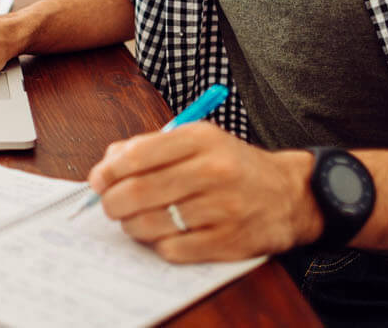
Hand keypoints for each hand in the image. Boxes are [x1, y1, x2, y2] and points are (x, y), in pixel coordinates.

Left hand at [87, 123, 320, 262]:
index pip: (139, 155)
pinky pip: (172, 249)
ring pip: (151, 223)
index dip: (109, 171)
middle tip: (110, 205)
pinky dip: (159, 244)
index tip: (98, 180)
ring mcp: (221, 208)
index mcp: (201, 139)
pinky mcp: (227, 241)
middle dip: (113, 202)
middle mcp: (213, 171)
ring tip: (135, 220)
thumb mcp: (199, 140)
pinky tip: (166, 234)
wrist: (289, 194)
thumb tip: (107, 164)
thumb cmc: (233, 166)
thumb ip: (152, 146)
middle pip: (139, 191)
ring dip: (132, 225)